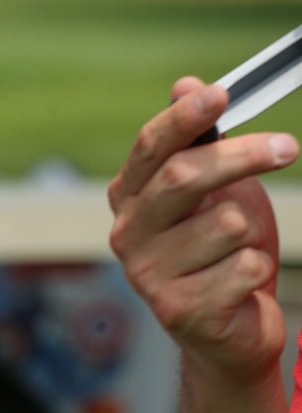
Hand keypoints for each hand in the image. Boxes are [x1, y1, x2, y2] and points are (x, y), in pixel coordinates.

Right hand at [108, 76, 297, 384]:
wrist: (228, 328)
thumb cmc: (221, 250)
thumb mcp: (215, 190)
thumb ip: (198, 143)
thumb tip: (185, 84)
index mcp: (130, 199)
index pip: (151, 147)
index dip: (185, 118)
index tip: (223, 93)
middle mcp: (128, 235)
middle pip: (184, 177)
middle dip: (242, 156)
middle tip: (287, 147)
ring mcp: (148, 274)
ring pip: (226, 224)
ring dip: (252, 232)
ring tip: (239, 251)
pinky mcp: (178, 309)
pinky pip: (244, 266)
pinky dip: (257, 269)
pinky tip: (239, 284)